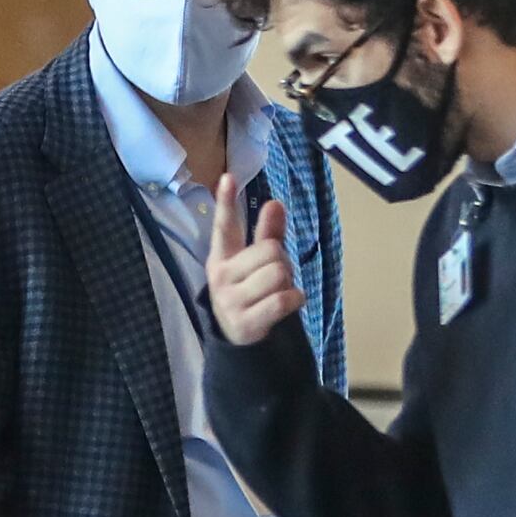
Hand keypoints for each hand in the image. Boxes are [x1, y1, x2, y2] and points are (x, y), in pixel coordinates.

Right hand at [205, 174, 303, 345]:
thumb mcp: (254, 263)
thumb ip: (266, 234)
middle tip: (276, 276)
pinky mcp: (246, 323)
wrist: (240, 339)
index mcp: (221, 257)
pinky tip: (289, 303)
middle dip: (283, 261)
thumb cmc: (250, 293)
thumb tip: (275, 202)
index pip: (224, 226)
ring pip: (278, 274)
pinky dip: (295, 299)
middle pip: (270, 251)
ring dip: (289, 282)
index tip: (228, 177)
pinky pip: (284, 299)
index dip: (226, 202)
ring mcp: (231, 301)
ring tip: (278, 291)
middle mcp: (221, 277)